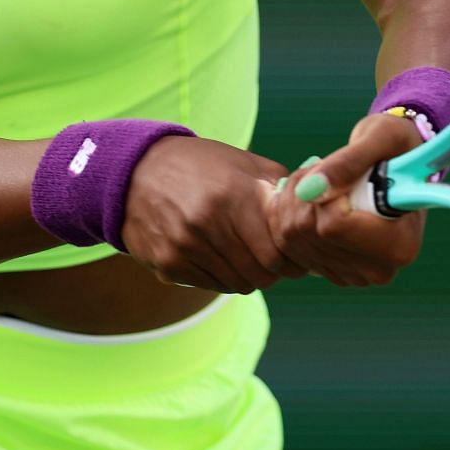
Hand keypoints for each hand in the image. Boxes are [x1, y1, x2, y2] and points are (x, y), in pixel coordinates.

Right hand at [120, 136, 306, 293]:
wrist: (135, 171)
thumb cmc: (200, 165)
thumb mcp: (242, 163)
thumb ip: (280, 188)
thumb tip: (314, 214)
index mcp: (233, 195)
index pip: (278, 252)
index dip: (292, 257)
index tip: (294, 253)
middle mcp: (208, 223)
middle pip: (261, 274)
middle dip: (273, 270)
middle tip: (273, 258)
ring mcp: (185, 247)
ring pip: (238, 284)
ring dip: (248, 274)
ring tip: (244, 253)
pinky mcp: (167, 265)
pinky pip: (211, 286)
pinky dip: (222, 277)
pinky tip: (217, 255)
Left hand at [266, 112, 426, 286]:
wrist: (396, 164)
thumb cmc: (397, 147)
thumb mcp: (383, 137)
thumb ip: (349, 161)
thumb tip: (310, 190)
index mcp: (400, 244)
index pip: (333, 226)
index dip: (325, 191)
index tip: (337, 170)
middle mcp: (378, 269)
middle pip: (308, 232)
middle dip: (305, 192)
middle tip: (325, 168)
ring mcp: (353, 274)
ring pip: (291, 237)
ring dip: (294, 197)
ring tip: (320, 177)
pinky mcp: (330, 270)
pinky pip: (286, 242)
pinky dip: (288, 211)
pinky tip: (310, 194)